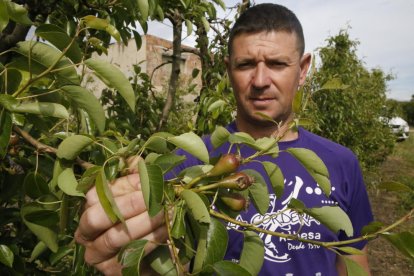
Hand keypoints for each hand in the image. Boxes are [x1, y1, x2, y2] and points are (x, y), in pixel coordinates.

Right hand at [75, 158, 167, 274]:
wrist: (153, 255)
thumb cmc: (142, 218)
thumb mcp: (137, 195)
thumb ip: (134, 176)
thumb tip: (136, 158)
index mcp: (88, 208)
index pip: (97, 193)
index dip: (123, 185)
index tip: (148, 180)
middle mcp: (85, 233)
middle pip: (97, 216)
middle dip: (129, 204)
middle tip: (155, 197)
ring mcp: (97, 254)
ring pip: (116, 236)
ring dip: (145, 222)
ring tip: (167, 212)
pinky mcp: (112, 270)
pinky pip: (131, 253)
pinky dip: (152, 239)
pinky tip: (167, 229)